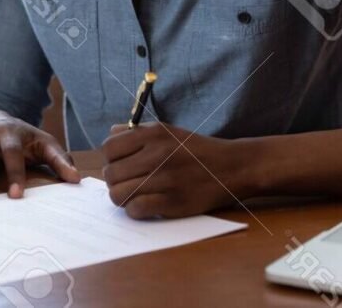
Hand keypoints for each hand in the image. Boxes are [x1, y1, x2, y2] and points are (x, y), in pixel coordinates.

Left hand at [102, 122, 245, 218]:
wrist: (233, 166)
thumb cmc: (195, 150)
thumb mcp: (167, 131)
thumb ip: (136, 132)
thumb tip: (111, 134)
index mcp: (152, 134)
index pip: (108, 149)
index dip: (111, 160)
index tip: (122, 165)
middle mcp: (156, 154)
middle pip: (110, 174)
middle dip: (115, 181)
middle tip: (129, 183)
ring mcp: (165, 179)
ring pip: (118, 194)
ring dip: (123, 198)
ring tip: (135, 195)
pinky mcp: (173, 202)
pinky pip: (135, 209)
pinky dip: (135, 210)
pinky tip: (145, 205)